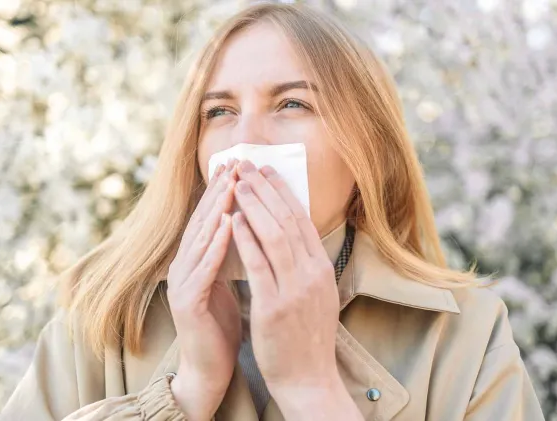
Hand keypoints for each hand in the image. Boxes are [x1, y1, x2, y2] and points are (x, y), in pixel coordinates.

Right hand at [166, 160, 241, 420]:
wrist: (210, 368)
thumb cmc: (222, 325)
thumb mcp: (229, 282)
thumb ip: (231, 255)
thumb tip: (247, 223)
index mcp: (196, 262)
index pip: (211, 219)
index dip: (223, 191)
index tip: (239, 164)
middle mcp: (184, 267)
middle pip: (203, 222)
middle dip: (219, 191)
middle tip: (234, 162)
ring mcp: (182, 283)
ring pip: (201, 239)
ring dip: (217, 209)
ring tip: (233, 184)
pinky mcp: (187, 302)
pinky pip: (203, 268)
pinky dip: (216, 245)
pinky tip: (229, 225)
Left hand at [232, 161, 360, 418]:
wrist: (309, 380)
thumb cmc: (307, 339)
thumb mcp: (317, 296)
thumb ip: (306, 267)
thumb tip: (292, 238)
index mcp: (323, 270)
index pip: (302, 221)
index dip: (283, 193)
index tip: (267, 172)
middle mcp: (313, 274)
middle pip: (288, 221)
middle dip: (266, 190)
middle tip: (247, 167)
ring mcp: (295, 290)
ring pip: (275, 236)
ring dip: (254, 205)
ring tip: (236, 184)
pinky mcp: (275, 306)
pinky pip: (258, 264)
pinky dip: (246, 238)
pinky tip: (233, 219)